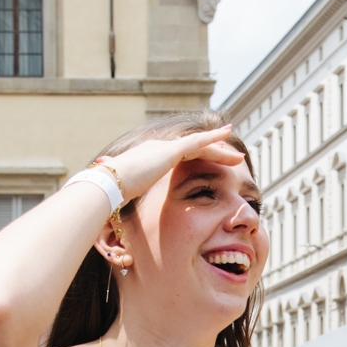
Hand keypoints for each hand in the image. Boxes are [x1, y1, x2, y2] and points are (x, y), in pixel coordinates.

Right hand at [100, 124, 242, 200]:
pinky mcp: (171, 151)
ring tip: (237, 156)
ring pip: (200, 145)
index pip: (179, 155)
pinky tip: (227, 139)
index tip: (208, 160)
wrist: (109, 185)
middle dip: (212, 151)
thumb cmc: (114, 194)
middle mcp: (158, 148)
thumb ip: (135, 194)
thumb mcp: (129, 194)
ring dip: (220, 149)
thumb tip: (126, 207)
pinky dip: (214, 140)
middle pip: (192, 148)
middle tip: (228, 155)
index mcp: (150, 157)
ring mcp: (164, 148)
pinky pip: (198, 143)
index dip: (195, 157)